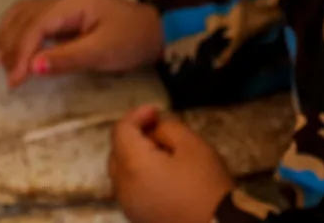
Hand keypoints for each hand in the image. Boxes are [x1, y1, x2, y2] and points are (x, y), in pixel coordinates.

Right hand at [0, 0, 163, 88]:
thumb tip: (32, 67)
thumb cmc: (131, 41)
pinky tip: (17, 51)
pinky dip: (20, 32)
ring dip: (11, 37)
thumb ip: (66, 58)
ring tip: (7, 64)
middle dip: (13, 47)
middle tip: (11, 78)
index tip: (15, 80)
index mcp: (72, 4)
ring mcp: (63, 4)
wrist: (155, 31)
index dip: (22, 53)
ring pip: (24, 14)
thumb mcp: (102, 53)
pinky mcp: (65, 13)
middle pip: (25, 18)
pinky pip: (33, 18)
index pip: (36, 26)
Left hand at [109, 105, 235, 222]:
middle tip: (159, 128)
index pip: (121, 131)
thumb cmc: (206, 185)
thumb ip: (168, 129)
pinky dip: (138, 175)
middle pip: (116, 151)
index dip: (137, 115)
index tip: (156, 111)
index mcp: (133, 166)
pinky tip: (161, 173)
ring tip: (162, 151)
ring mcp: (128, 205)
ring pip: (121, 171)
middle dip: (134, 135)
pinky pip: (129, 189)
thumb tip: (154, 130)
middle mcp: (123, 187)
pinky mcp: (137, 217)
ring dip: (135, 156)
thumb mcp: (192, 145)